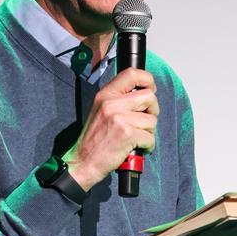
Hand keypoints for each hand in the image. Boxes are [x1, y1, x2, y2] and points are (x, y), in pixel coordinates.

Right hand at [62, 67, 158, 188]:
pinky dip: (148, 146)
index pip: (132, 74)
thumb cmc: (95, 139)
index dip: (147, 80)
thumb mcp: (101, 110)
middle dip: (153, 111)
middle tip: (143, 122)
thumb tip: (144, 93)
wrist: (83, 162)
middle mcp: (112, 103)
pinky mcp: (127, 134)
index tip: (151, 89)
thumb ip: (119, 99)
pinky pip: (151, 138)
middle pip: (149, 97)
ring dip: (149, 132)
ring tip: (135, 138)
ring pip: (152, 119)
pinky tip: (136, 148)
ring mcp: (120, 118)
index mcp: (106, 94)